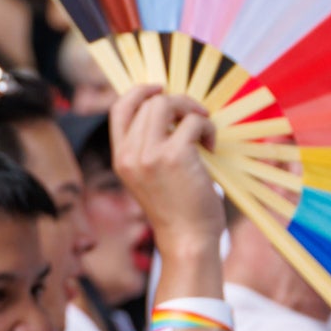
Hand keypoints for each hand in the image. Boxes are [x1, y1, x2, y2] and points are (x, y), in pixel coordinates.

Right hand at [111, 85, 223, 257]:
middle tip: (196, 118)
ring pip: (167, 103)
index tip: (161, 89)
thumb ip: (148, 148)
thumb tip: (168, 110)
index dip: (139, 91)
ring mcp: (149, 155)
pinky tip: (211, 147)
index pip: (119, 109)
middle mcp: (130, 154)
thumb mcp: (149, 177)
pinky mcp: (174, 156)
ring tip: (203, 131)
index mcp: (121, 159)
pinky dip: (208, 128)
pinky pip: (193, 121)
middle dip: (178, 102)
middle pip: (148, 102)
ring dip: (192, 110)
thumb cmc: (177, 210)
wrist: (187, 241)